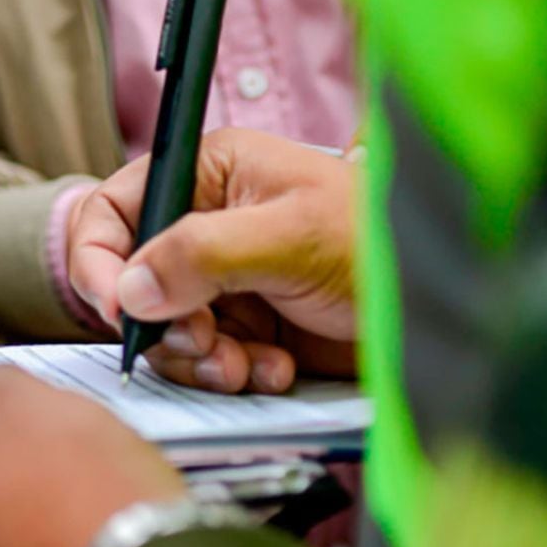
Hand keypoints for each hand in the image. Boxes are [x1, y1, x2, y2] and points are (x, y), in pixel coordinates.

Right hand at [68, 129, 356, 393]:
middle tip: (204, 340)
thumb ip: (202, 254)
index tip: (117, 308)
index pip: (116, 209)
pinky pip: (206, 358)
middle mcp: (210, 224)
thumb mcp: (288, 237)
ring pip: (168, 329)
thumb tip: (130, 287)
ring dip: (201, 357)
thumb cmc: (381, 240)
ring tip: (247, 363)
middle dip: (165, 323)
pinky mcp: (249, 324)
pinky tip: (274, 367)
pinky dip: (232, 371)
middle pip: (136, 281)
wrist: (446, 304)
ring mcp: (227, 279)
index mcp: (211, 175)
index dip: (101, 259)